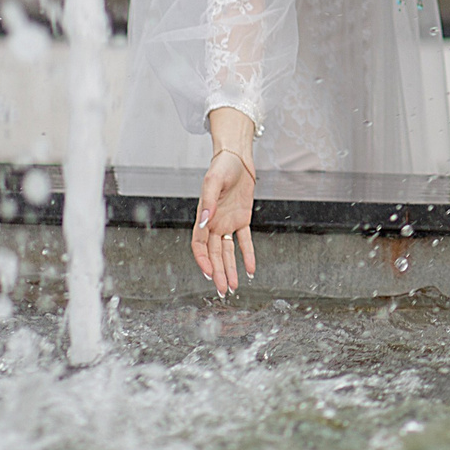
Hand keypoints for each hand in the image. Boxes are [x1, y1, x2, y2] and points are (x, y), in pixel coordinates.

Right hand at [192, 143, 255, 295]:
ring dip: (230, 269)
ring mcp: (228, 223)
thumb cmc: (221, 167)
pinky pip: (245, 241)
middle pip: (215, 254)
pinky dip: (248, 255)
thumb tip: (203, 221)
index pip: (199, 245)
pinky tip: (250, 270)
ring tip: (233, 287)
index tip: (209, 273)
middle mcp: (214, 224)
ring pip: (228, 252)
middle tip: (222, 291)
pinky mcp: (242, 219)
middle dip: (218, 273)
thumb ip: (208, 202)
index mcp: (204, 217)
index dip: (203, 260)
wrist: (237, 158)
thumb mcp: (213, 181)